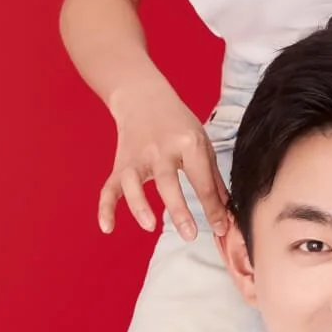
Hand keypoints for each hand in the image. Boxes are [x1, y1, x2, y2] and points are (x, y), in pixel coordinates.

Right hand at [98, 67, 228, 241]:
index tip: (221, 229)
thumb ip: (212, 177)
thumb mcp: (201, 142)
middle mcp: (160, 149)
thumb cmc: (178, 124)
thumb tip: (226, 212)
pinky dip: (105, 208)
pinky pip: (109, 188)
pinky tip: (107, 228)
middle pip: (168, 182)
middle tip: (191, 235)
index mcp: (187, 143)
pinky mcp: (120, 164)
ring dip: (139, 205)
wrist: (144, 96)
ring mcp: (137, 157)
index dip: (213, 208)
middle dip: (179, 210)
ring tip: (150, 226)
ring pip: (133, 183)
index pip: (202, 180)